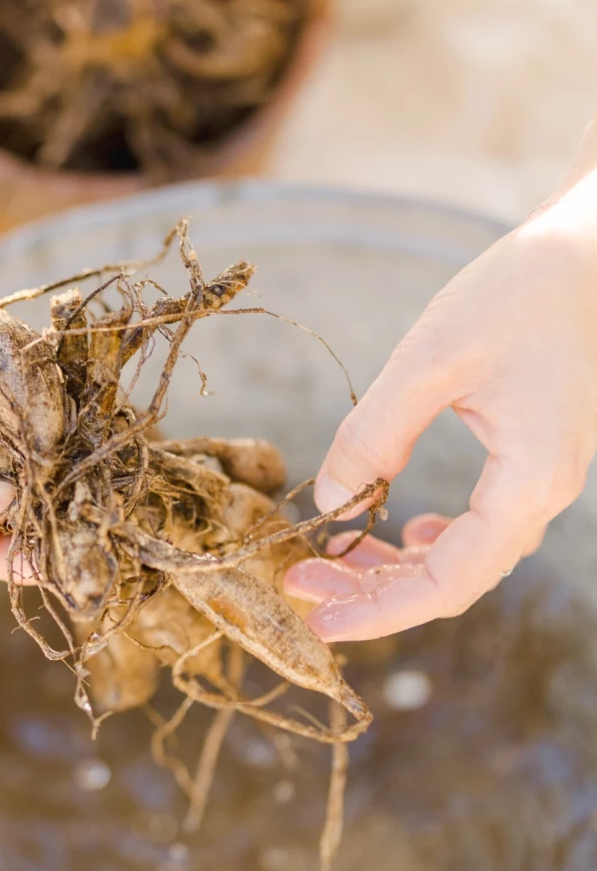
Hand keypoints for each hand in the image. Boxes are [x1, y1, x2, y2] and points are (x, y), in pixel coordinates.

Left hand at [285, 200, 596, 640]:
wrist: (593, 248)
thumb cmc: (522, 292)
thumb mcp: (430, 359)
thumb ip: (374, 435)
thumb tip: (327, 503)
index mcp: (528, 481)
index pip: (449, 582)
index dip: (380, 611)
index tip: (318, 622)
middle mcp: (546, 493)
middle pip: (455, 579)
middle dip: (376, 592)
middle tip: (302, 584)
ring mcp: (546, 477)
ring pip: (468, 555)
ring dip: (400, 565)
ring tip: (334, 559)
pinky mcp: (539, 456)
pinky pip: (485, 523)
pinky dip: (435, 538)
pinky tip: (402, 529)